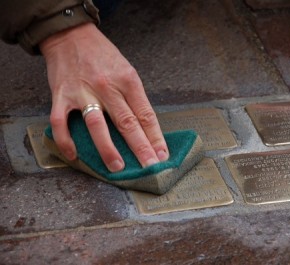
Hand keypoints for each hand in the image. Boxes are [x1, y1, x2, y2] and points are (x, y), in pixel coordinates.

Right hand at [40, 23, 168, 171]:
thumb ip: (134, 97)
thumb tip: (145, 128)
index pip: (145, 114)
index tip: (162, 156)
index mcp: (127, 80)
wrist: (71, 35)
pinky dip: (66, 141)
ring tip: (118, 167)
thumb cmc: (103, 55)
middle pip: (127, 122)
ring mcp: (83, 92)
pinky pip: (61, 122)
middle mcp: (107, 86)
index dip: (155, 137)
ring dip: (108, 149)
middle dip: (140, 147)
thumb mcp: (127, 70)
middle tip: (150, 167)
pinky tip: (75, 156)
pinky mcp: (61, 95)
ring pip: (97, 124)